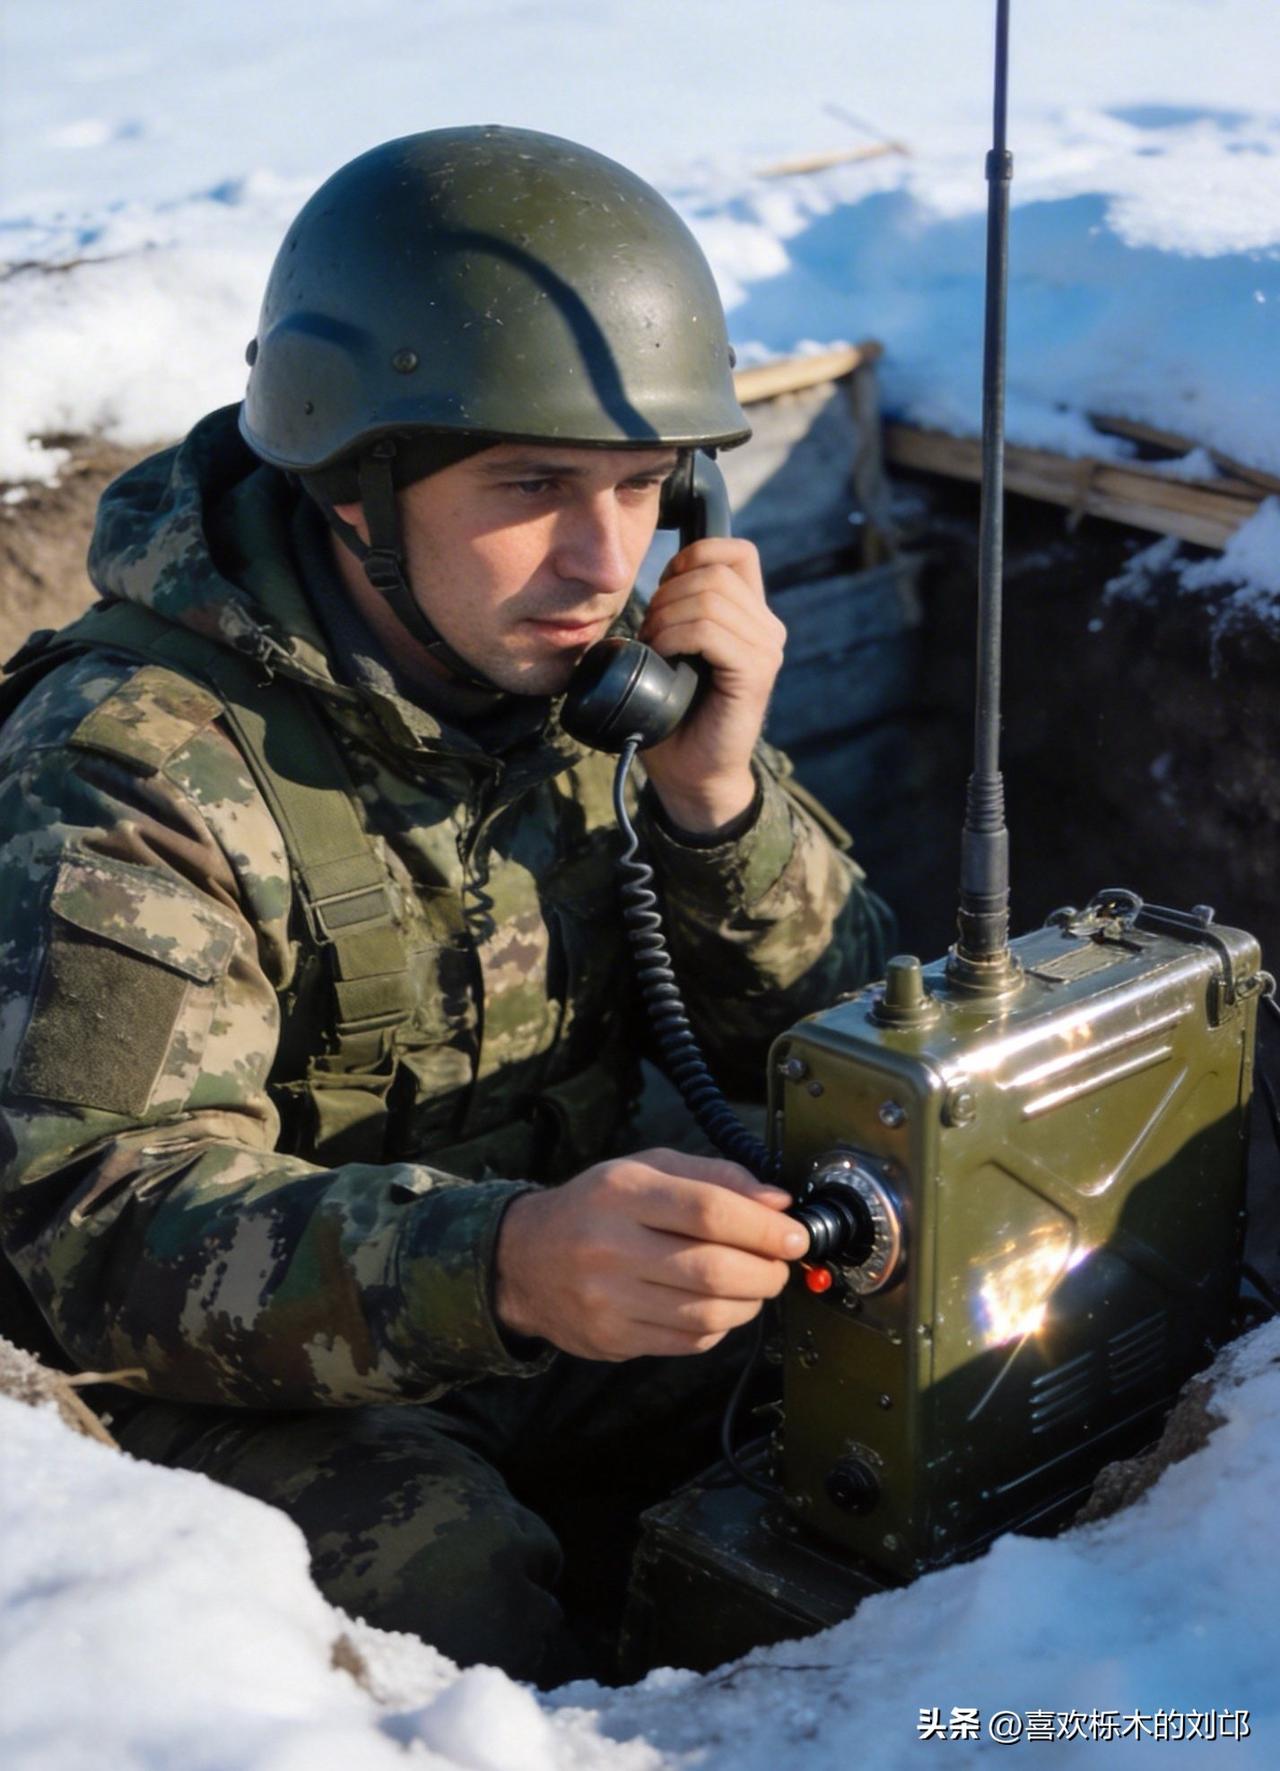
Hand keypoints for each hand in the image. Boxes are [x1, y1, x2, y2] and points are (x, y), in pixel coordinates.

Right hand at [494, 1148, 807, 1360]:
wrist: (524, 1259)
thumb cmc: (597, 1207)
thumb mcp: (648, 1169)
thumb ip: (717, 1177)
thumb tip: (778, 1202)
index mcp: (622, 1192)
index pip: (708, 1210)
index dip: (764, 1227)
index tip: (795, 1235)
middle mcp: (610, 1245)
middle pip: (712, 1269)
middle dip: (766, 1272)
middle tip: (780, 1265)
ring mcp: (608, 1299)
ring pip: (706, 1314)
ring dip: (749, 1303)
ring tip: (754, 1285)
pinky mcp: (612, 1339)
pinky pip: (688, 1342)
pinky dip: (718, 1327)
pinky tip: (717, 1306)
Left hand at [638, 538, 785, 833]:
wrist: (691, 772)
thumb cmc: (675, 712)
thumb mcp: (675, 647)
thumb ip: (680, 608)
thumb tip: (658, 576)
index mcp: (751, 614)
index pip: (734, 551)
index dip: (692, 557)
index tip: (664, 591)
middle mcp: (767, 627)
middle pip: (713, 571)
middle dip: (668, 594)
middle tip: (650, 632)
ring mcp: (765, 649)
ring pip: (710, 599)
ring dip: (667, 619)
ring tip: (656, 648)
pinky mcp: (755, 673)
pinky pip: (711, 631)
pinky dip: (677, 638)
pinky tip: (666, 657)